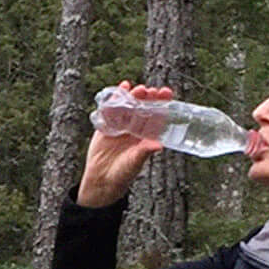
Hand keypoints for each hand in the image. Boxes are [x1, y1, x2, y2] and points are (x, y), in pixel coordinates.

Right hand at [75, 81, 172, 207]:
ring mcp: (121, 125)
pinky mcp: (107, 125)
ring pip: (128, 106)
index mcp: (146, 135)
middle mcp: (135, 128)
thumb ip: (144, 151)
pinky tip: (122, 88)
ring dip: (134, 96)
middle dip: (148, 98)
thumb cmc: (123, 173)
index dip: (162, 104)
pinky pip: (111, 109)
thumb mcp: (135, 162)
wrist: (101, 180)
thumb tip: (159, 145)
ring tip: (139, 89)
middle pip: (143, 108)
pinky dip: (116, 98)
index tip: (167, 93)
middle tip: (152, 90)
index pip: (157, 115)